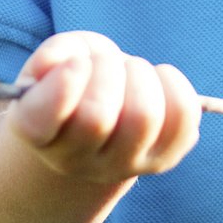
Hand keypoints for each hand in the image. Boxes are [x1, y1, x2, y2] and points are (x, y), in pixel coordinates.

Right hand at [6, 31, 200, 186]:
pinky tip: (157, 80)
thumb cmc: (75, 77)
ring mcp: (123, 166)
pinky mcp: (163, 158)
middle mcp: (77, 162)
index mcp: (39, 134)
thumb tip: (49, 65)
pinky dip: (174, 84)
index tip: (77, 63)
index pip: (42, 120)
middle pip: (96, 117)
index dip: (63, 85)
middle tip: (106, 62)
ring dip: (141, 75)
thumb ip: (53, 55)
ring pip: (143, 118)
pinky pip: (183, 117)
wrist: (102, 110)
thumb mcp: (58, 60)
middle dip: (107, 70)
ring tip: (131, 70)